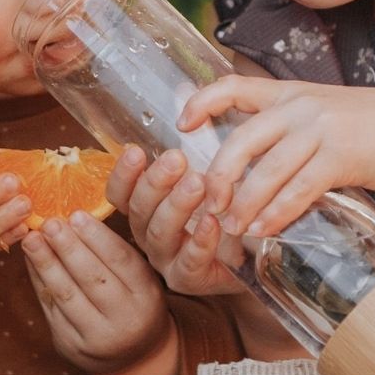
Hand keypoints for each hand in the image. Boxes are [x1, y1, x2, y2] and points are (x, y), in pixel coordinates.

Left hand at [22, 210, 177, 374]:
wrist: (135, 357)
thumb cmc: (136, 303)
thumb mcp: (142, 279)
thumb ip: (116, 254)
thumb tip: (77, 219)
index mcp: (147, 296)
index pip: (121, 261)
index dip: (97, 237)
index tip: (76, 214)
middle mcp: (124, 319)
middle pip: (92, 279)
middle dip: (68, 248)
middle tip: (50, 222)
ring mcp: (95, 337)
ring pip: (67, 295)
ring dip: (46, 264)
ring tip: (32, 239)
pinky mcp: (69, 346)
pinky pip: (50, 309)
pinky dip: (38, 281)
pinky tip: (31, 261)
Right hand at [106, 146, 247, 295]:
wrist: (253, 253)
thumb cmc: (224, 207)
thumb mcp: (208, 171)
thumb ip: (192, 142)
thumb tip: (186, 96)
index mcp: (146, 209)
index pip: (120, 193)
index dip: (124, 173)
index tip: (136, 150)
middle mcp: (149, 234)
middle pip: (140, 209)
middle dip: (156, 182)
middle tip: (176, 158)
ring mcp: (166, 259)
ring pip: (160, 233)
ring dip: (177, 205)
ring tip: (198, 183)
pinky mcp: (190, 279)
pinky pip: (190, 262)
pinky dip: (200, 241)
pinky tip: (212, 222)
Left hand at [176, 76, 374, 236]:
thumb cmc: (365, 126)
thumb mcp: (319, 111)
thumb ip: (285, 128)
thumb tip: (246, 161)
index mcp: (288, 93)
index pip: (233, 86)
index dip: (202, 102)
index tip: (181, 124)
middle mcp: (299, 107)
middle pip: (241, 140)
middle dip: (218, 176)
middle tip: (206, 203)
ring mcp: (319, 130)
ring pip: (266, 171)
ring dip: (244, 204)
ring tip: (231, 227)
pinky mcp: (339, 157)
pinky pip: (298, 189)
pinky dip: (277, 212)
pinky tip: (264, 229)